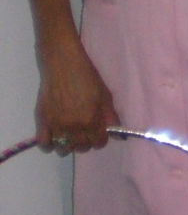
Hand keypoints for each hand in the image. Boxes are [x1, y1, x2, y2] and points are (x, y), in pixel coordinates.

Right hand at [35, 37, 118, 154]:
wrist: (63, 65)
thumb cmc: (88, 78)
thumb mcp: (106, 96)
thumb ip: (111, 117)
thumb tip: (119, 135)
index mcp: (91, 120)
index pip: (98, 143)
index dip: (101, 139)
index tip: (99, 133)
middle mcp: (73, 127)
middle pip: (81, 147)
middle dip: (87, 141)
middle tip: (86, 131)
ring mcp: (56, 125)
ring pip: (63, 149)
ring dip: (69, 144)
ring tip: (71, 134)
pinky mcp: (42, 121)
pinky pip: (44, 143)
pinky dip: (50, 144)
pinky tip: (56, 135)